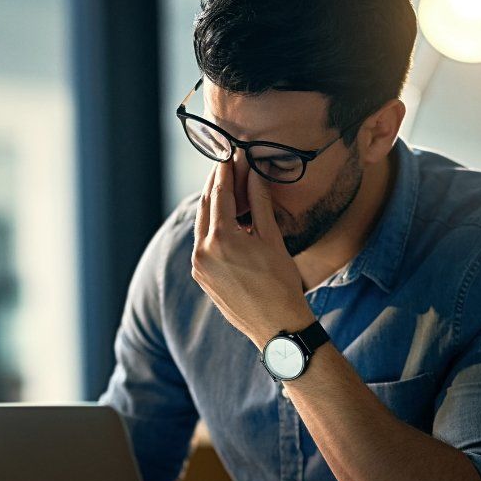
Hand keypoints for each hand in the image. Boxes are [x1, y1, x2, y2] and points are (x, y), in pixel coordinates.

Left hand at [191, 161, 314, 348]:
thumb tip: (254, 173)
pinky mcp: (201, 278)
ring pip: (202, 226)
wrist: (277, 326)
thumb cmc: (281, 284)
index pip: (220, 193)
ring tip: (226, 190)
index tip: (230, 154)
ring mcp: (199, 266)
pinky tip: (225, 221)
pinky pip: (203, 245)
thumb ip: (260, 203)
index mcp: (221, 239)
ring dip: (213, 206)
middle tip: (225, 166)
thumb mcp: (272, 239)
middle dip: (215, 185)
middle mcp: (203, 251)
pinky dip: (212, 229)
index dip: (226, 171)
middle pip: (205, 206)